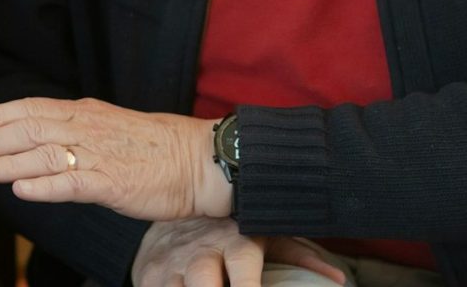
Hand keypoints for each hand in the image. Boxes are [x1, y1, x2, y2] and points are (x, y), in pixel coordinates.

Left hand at [0, 97, 230, 218]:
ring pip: (42, 156)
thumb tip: (43, 136)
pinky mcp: (113, 183)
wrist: (200, 159)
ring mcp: (98, 154)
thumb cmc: (155, 146)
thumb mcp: (109, 127)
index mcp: (84, 112)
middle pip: (28, 129)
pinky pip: (72, 184)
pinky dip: (44, 186)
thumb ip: (76, 129)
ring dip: (5, 162)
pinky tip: (20, 190)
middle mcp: (86, 128)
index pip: (31, 109)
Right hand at [132, 218, 347, 286]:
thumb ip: (296, 253)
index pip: (243, 264)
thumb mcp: (262, 232)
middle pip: (204, 280)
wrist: (170, 206)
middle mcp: (201, 252)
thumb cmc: (227, 230)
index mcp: (232, 241)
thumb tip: (339, 278)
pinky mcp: (147, 274)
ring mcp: (171, 264)